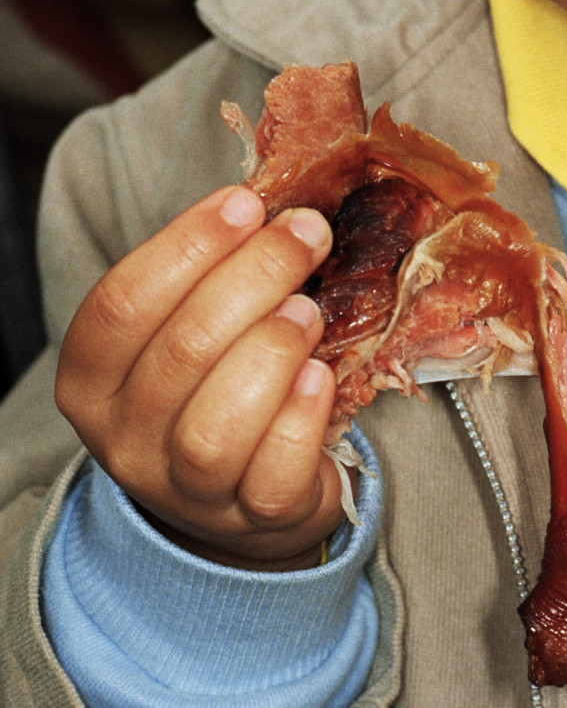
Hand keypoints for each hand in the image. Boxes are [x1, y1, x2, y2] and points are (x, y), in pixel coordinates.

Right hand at [55, 186, 347, 570]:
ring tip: (310, 312)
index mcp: (91, 380)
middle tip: (307, 237)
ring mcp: (185, 487)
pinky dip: (302, 416)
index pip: (122, 303)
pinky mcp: (252, 516)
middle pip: (182, 350)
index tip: (247, 203)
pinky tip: (323, 376)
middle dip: (254, 278)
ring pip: (217, 421)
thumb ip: (211, 285)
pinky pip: (273, 470)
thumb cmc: (219, 395)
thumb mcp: (190, 339)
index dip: (188, 245)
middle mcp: (124, 438)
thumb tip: (275, 212)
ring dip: (273, 350)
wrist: (247, 502)